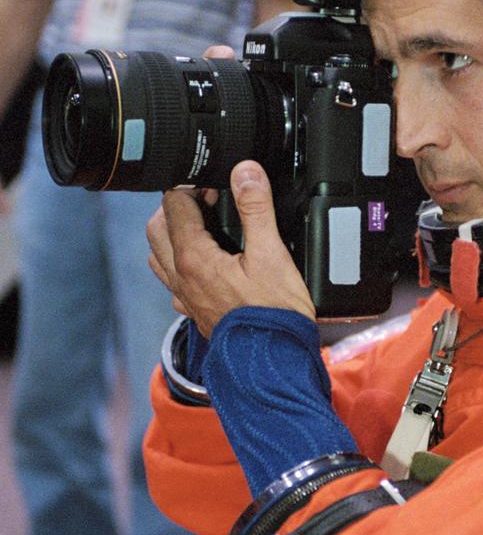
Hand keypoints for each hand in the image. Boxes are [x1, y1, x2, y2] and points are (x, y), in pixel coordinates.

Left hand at [147, 160, 315, 337]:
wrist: (272, 363)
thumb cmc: (272, 316)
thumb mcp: (271, 254)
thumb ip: (256, 209)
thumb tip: (245, 171)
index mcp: (193, 258)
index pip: (174, 206)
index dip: (193, 187)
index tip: (216, 185)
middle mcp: (180, 277)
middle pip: (157, 228)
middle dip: (176, 207)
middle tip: (206, 201)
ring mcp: (184, 297)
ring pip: (159, 256)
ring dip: (173, 236)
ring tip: (203, 229)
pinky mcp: (194, 312)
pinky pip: (173, 283)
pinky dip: (181, 265)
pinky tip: (206, 266)